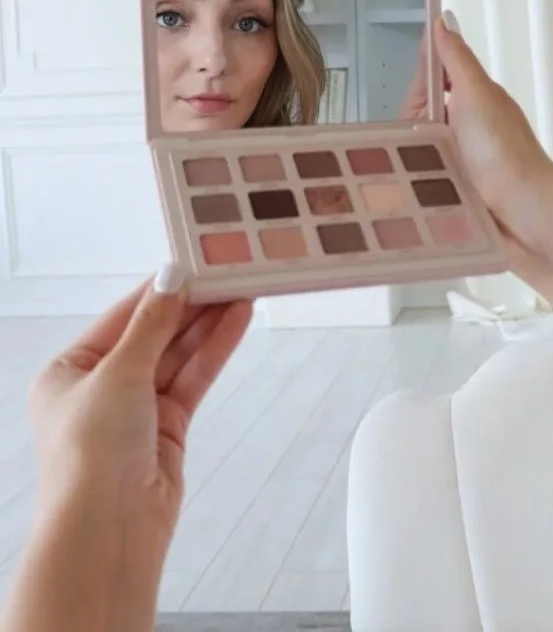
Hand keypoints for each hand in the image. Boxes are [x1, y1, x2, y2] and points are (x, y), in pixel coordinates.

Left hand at [28, 268, 251, 560]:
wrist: (108, 531)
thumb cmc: (90, 454)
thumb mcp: (118, 373)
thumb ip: (152, 323)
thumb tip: (170, 276)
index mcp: (68, 372)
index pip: (121, 317)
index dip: (159, 289)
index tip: (193, 262)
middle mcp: (100, 389)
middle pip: (154, 335)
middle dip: (191, 305)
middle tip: (228, 273)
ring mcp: (135, 410)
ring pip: (178, 356)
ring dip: (209, 324)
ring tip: (243, 290)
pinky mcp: (167, 429)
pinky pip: (193, 379)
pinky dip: (214, 351)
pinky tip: (236, 322)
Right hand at [401, 13, 552, 289]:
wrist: (528, 218)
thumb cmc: (507, 154)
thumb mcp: (478, 94)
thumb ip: (457, 57)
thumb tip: (444, 17)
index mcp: (476, 99)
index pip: (432, 78)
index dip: (421, 85)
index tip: (424, 100)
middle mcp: (467, 128)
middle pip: (417, 116)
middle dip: (412, 126)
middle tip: (434, 141)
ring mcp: (458, 162)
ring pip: (413, 148)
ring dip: (412, 156)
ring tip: (427, 168)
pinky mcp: (450, 192)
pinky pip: (417, 178)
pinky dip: (413, 181)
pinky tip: (413, 188)